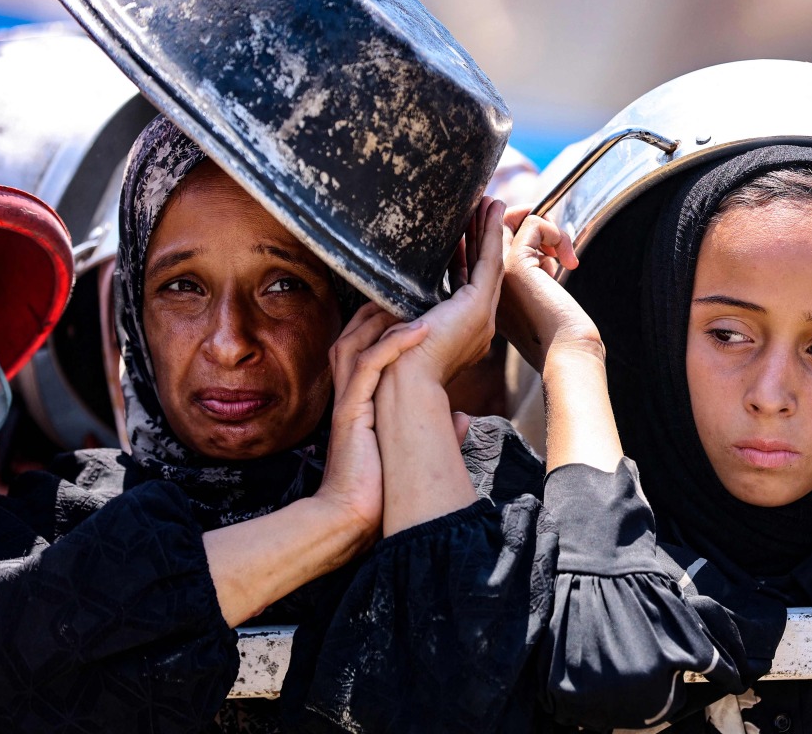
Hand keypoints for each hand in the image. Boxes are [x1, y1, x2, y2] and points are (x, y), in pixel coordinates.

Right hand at [317, 302, 428, 545]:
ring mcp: (348, 403)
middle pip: (353, 336)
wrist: (350, 519)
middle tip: (410, 292)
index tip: (416, 308)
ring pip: (356, 343)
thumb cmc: (377, 489)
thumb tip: (462, 418)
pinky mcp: (351, 413)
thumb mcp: (411, 451)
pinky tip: (418, 330)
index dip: (385, 325)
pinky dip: (392, 346)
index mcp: (361, 401)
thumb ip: (434, 429)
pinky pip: (368, 368)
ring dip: (384, 319)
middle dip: (378, 310)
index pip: (366, 350)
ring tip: (414, 301)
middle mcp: (350, 396)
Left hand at [396, 196, 506, 385]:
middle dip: (480, 239)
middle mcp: (477, 326)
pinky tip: (493, 209)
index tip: (462, 234)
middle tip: (481, 210)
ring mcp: (482, 317)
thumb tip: (386, 303)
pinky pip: (490, 262)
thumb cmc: (389, 369)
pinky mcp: (478, 307)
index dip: (466, 257)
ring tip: (489, 202)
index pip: (465, 287)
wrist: (399, 387)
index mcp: (460, 334)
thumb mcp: (395, 332)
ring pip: (489, 263)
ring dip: (489, 231)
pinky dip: (491, 234)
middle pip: (481, 272)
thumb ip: (399, 316)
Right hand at [498, 213, 600, 372]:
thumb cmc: (558, 333)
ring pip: (510, 219)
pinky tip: (568, 259)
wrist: (565, 354)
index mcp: (484, 292)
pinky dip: (555, 232)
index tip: (541, 240)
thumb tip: (544, 250)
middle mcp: (484, 280)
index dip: (511, 233)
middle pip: (492, 227)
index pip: (486, 248)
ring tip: (562, 252)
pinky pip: (532, 223)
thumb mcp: (541, 297)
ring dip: (545, 226)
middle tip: (552, 237)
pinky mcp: (517, 264)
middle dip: (524, 221)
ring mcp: (497, 271)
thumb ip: (536, 274)